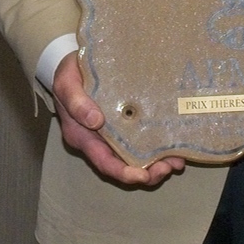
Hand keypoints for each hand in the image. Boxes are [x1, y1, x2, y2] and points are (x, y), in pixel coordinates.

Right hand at [52, 54, 184, 188]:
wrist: (75, 66)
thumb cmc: (69, 75)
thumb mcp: (66, 84)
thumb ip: (76, 101)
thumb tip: (95, 121)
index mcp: (83, 137)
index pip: (104, 162)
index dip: (123, 173)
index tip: (143, 177)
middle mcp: (99, 141)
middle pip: (124, 166)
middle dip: (148, 173)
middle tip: (169, 168)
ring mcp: (113, 134)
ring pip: (136, 157)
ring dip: (157, 163)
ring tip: (177, 161)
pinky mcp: (125, 124)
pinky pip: (142, 140)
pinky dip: (158, 146)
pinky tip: (175, 144)